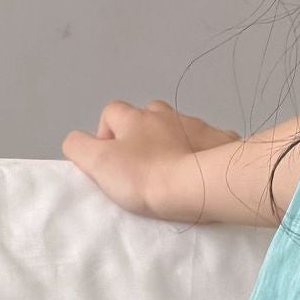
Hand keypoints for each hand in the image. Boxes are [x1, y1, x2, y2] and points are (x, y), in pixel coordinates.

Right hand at [61, 99, 240, 218]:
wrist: (201, 186)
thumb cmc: (146, 177)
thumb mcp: (98, 162)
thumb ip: (78, 146)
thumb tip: (78, 141)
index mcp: (133, 116)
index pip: (111, 114)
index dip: (108, 137)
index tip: (115, 164)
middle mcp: (164, 113)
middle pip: (147, 117)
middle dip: (144, 137)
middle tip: (147, 169)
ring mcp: (195, 124)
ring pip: (179, 127)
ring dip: (175, 142)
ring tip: (177, 171)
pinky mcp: (221, 139)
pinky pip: (212, 140)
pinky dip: (206, 150)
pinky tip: (207, 169)